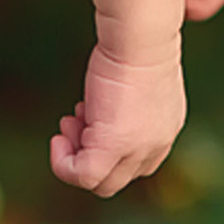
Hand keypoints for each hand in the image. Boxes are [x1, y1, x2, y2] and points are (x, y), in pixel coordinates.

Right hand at [50, 46, 186, 197]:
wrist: (139, 39)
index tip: (92, 116)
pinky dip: (64, 164)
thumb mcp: (136, 82)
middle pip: (120, 176)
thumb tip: (99, 111)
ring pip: (102, 184)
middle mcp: (157, 144)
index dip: (108, 146)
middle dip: (91, 152)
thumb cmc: (136, 47)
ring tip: (71, 121)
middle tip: (76, 120)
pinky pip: (84, 177)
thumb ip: (127, 106)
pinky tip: (58, 138)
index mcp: (165, 129)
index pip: (137, 162)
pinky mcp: (115, 146)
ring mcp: (138, 149)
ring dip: (77, 156)